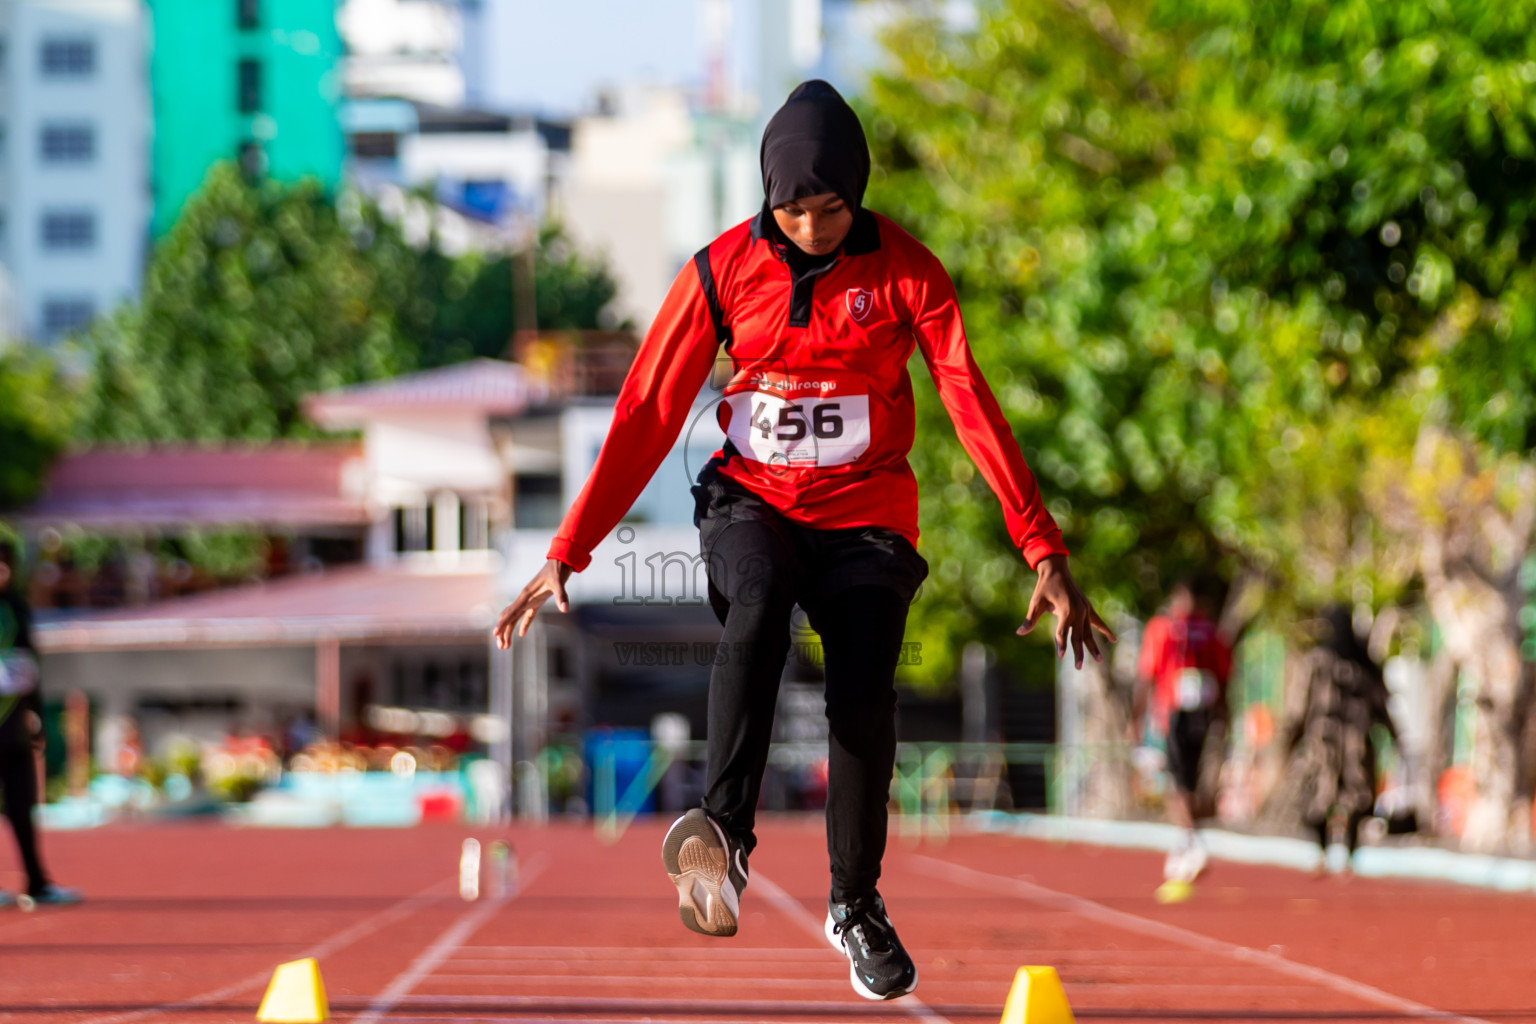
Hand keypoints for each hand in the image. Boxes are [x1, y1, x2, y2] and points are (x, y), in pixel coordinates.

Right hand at [493, 559, 572, 648]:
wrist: (560, 561)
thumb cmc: (558, 570)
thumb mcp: (559, 583)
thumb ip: (561, 596)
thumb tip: (565, 609)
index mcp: (526, 595)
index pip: (511, 612)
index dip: (502, 624)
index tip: (495, 635)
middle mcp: (525, 598)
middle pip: (509, 617)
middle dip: (503, 632)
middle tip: (501, 647)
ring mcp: (530, 600)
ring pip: (515, 617)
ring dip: (510, 630)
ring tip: (507, 646)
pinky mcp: (537, 601)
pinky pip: (527, 615)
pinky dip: (524, 624)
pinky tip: (522, 634)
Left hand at [1017, 554, 1117, 668]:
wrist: (1056, 570)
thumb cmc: (1044, 587)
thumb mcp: (1035, 602)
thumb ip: (1030, 619)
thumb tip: (1020, 632)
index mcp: (1065, 610)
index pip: (1062, 632)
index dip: (1060, 644)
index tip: (1060, 656)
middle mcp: (1078, 611)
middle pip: (1078, 636)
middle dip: (1079, 652)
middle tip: (1078, 667)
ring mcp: (1085, 609)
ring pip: (1089, 632)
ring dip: (1094, 646)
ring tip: (1099, 660)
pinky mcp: (1087, 607)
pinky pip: (1098, 621)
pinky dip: (1105, 630)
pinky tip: (1113, 640)